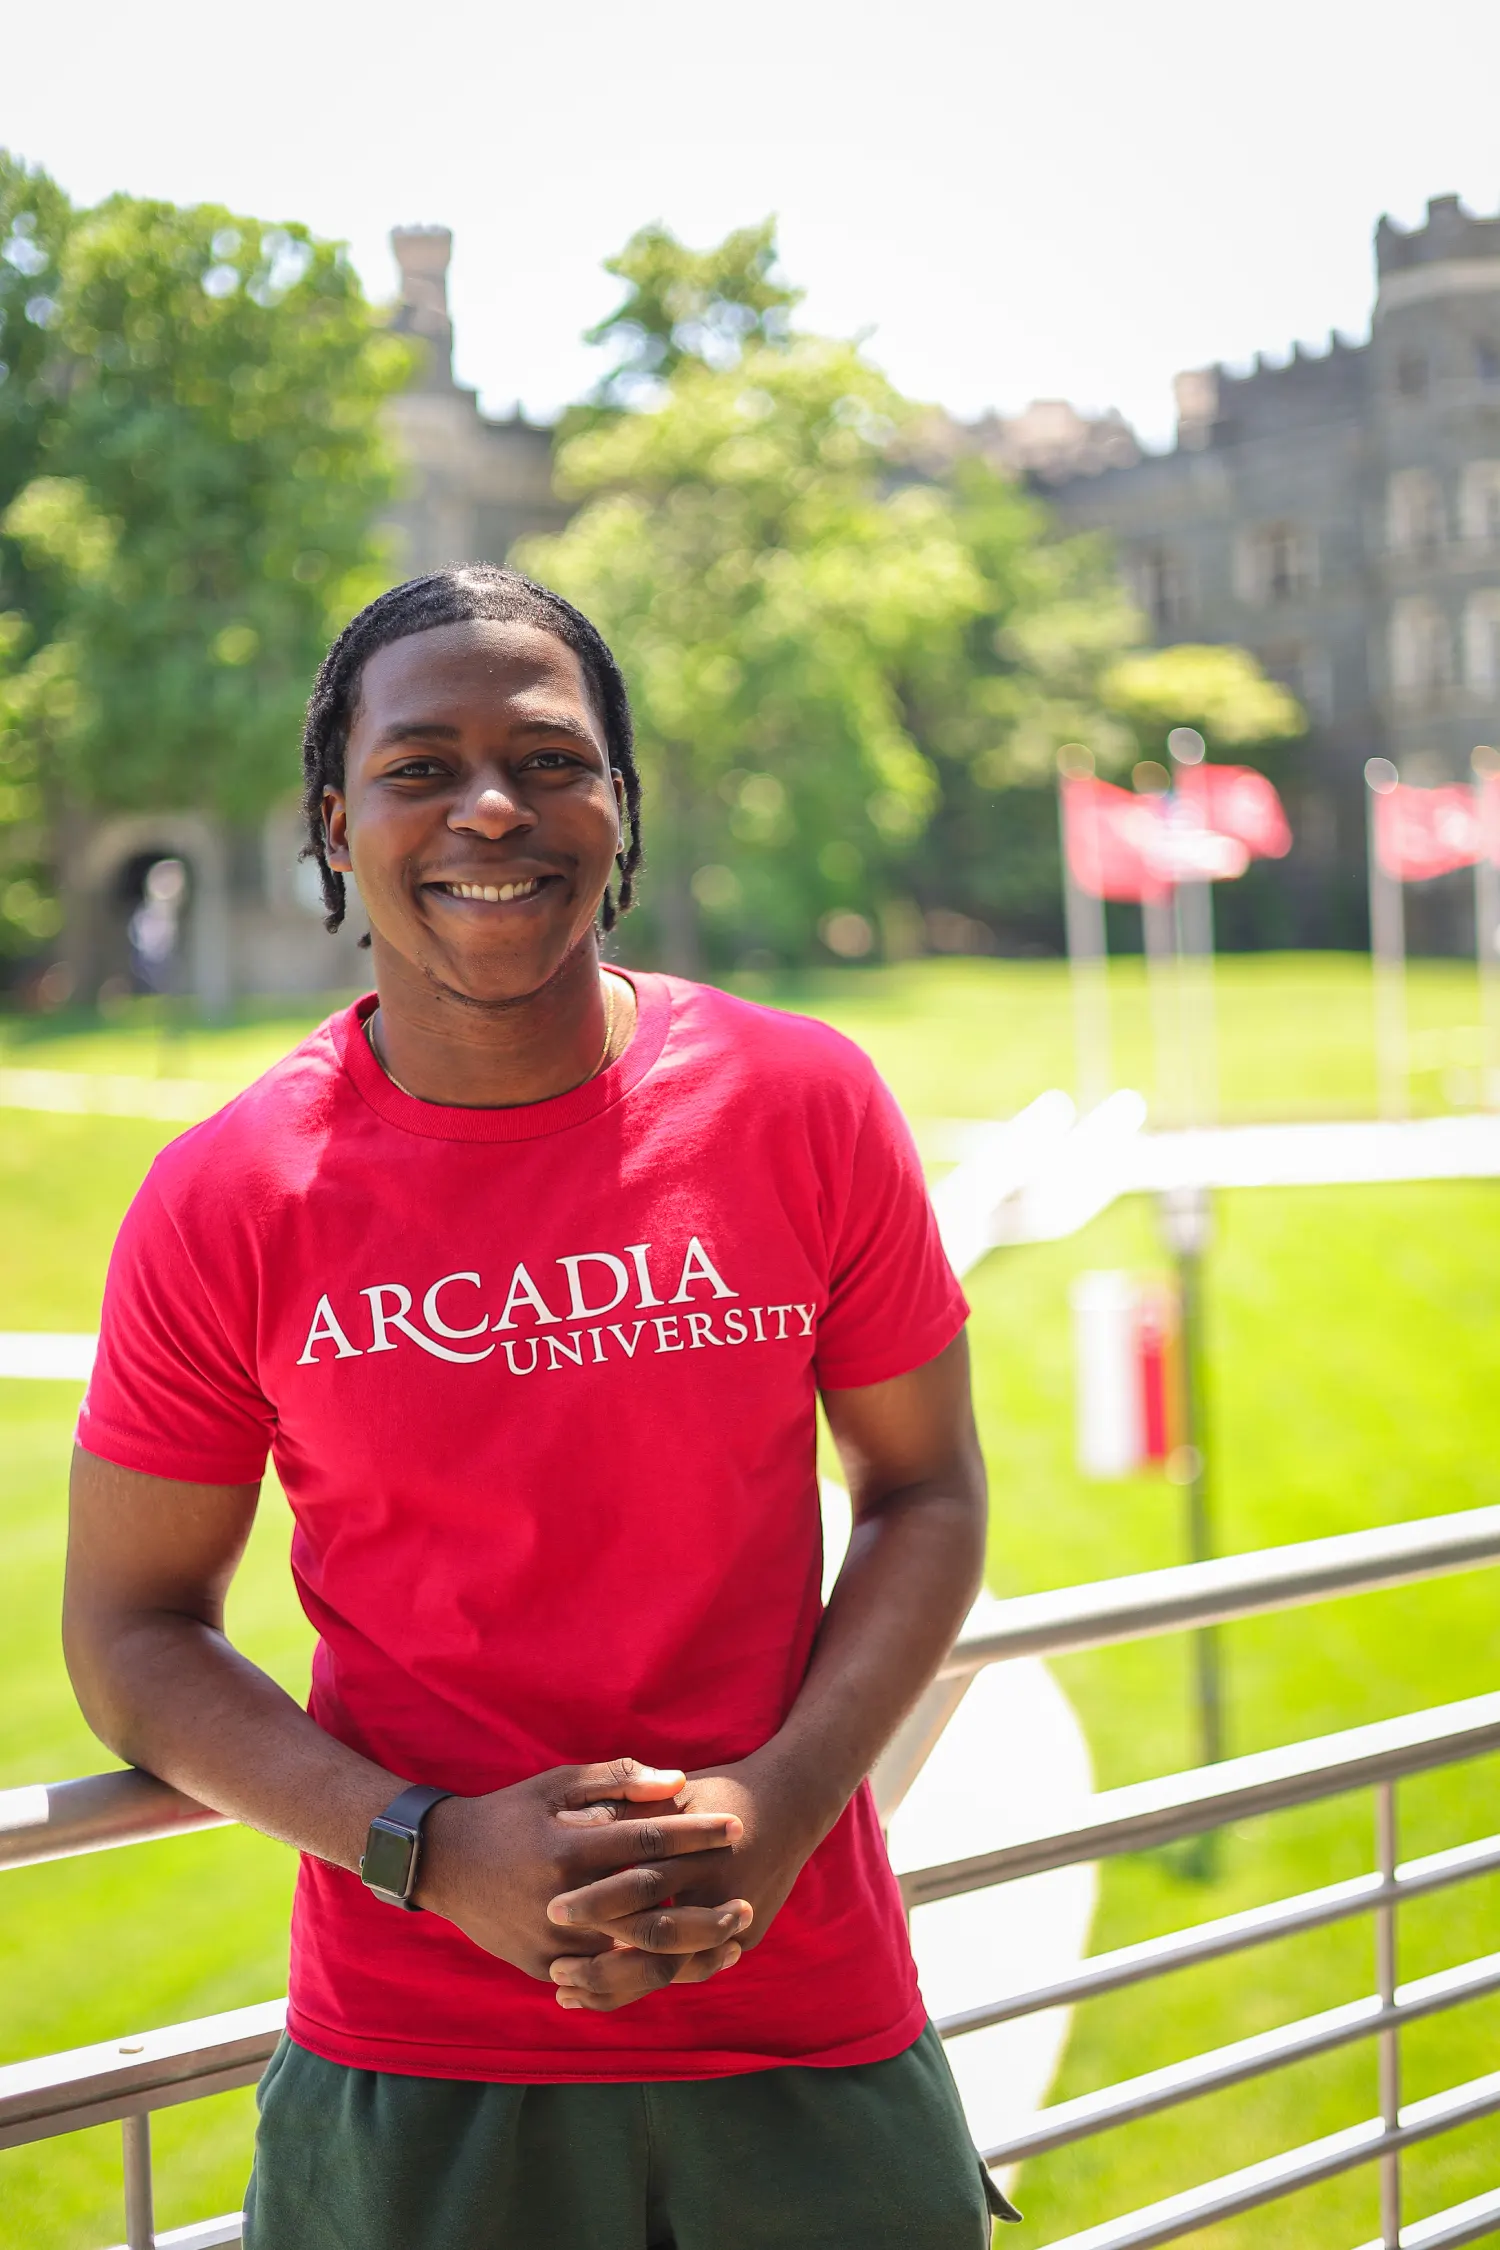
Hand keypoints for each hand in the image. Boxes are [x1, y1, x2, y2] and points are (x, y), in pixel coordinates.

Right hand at [416, 1757, 748, 1985]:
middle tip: (749, 1897)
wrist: (445, 1864)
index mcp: (568, 1846)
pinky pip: (604, 1979)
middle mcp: (563, 1898)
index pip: (645, 1840)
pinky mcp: (544, 1967)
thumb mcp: (557, 1784)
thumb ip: (617, 1779)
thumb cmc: (510, 1814)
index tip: (735, 1829)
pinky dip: (645, 1972)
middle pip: (648, 1904)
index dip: (694, 1834)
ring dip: (685, 1948)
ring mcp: (552, 1940)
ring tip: (728, 1940)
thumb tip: (677, 1781)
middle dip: (703, 1901)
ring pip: (631, 1954)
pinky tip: (684, 1964)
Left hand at [545, 1743, 832, 2011]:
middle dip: (603, 1955)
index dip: (598, 1901)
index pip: (642, 1882)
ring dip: (618, 1984)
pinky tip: (605, 1995)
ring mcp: (738, 1922)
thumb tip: (576, 1826)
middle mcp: (723, 1892)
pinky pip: (689, 1973)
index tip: (552, 1912)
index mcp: (702, 1851)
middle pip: (657, 1933)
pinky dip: (648, 1985)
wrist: (793, 1804)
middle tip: (554, 1969)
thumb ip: (632, 1808)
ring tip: (567, 1992)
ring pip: (672, 1968)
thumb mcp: (678, 1795)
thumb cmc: (722, 1792)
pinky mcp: (746, 1943)